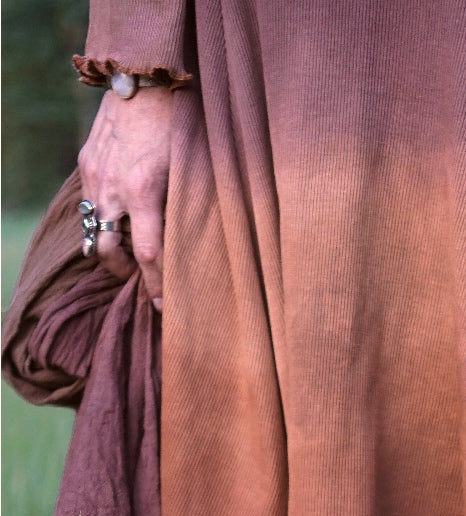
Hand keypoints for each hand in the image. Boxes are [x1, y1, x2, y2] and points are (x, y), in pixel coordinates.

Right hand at [78, 88, 173, 309]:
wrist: (145, 75)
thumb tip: (195, 246)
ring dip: (112, 249)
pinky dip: (105, 220)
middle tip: (145, 281)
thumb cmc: (180, 122)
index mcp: (144, 192)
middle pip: (110, 252)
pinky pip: (91, 205)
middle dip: (126, 272)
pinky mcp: (87, 162)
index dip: (156, 287)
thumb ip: (188, 208)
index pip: (149, 256)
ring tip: (131, 256)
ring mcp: (95, 175)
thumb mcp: (192, 169)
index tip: (163, 308)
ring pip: (95, 230)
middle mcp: (113, 187)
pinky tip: (122, 221)